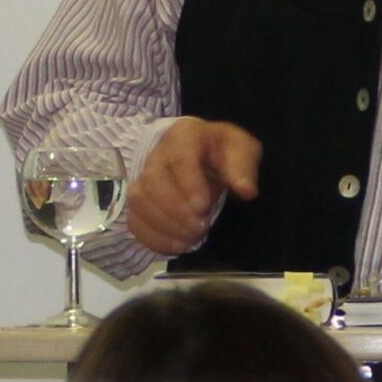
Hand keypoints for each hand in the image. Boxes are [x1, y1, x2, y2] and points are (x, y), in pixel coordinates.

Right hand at [126, 118, 261, 254]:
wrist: (204, 156)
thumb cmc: (222, 152)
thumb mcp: (241, 149)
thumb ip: (243, 166)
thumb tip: (245, 190)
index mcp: (184, 136)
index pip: (179, 157)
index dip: (188, 184)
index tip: (203, 208)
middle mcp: (157, 154)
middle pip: (152, 180)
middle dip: (176, 209)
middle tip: (201, 227)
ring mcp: (143, 178)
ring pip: (139, 201)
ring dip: (165, 226)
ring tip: (192, 238)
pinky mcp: (140, 202)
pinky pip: (135, 221)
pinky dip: (154, 238)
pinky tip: (178, 246)